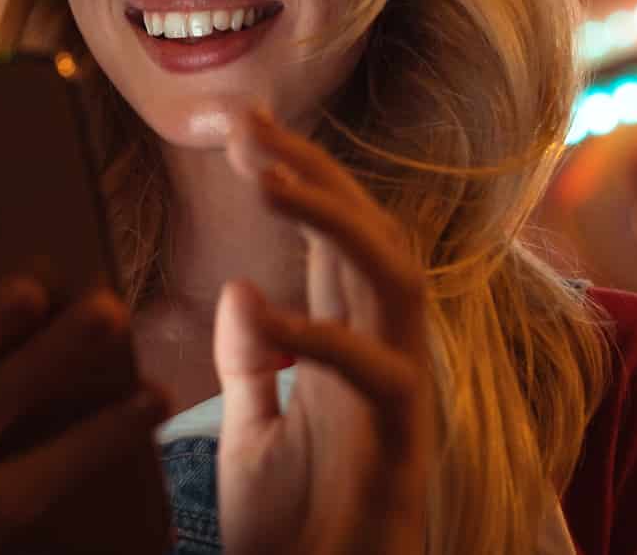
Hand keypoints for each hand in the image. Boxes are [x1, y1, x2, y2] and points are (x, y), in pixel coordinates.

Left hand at [216, 107, 433, 554]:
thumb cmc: (294, 536)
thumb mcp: (251, 436)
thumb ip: (252, 362)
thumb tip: (242, 285)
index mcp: (344, 343)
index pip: (329, 234)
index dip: (293, 171)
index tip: (235, 122)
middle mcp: (380, 352)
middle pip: (366, 231)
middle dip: (311, 167)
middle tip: (246, 123)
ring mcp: (398, 392)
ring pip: (391, 275)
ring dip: (330, 218)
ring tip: (263, 176)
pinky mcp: (401, 444)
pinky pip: (375, 372)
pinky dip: (317, 335)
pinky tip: (257, 306)